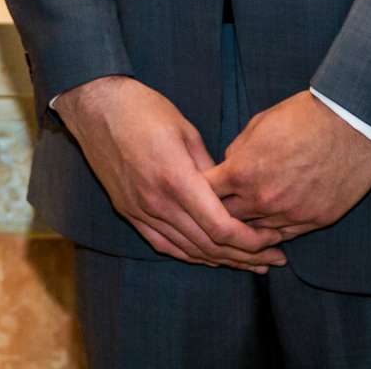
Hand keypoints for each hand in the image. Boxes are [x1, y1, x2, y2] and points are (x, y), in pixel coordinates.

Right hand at [53, 76, 284, 271]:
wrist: (95, 106)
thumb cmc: (143, 109)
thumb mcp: (186, 130)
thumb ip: (210, 169)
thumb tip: (231, 195)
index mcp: (175, 179)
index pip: (221, 228)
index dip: (251, 241)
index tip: (274, 238)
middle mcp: (157, 202)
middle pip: (208, 245)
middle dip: (247, 256)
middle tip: (275, 257)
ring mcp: (140, 210)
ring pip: (188, 250)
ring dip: (223, 261)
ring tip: (252, 264)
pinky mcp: (129, 212)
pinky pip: (164, 245)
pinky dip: (191, 255)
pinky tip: (211, 258)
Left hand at [207, 91, 370, 239]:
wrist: (349, 124)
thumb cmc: (302, 118)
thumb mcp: (258, 125)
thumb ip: (238, 151)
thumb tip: (230, 166)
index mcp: (242, 172)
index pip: (206, 194)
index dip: (199, 193)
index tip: (200, 191)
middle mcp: (262, 199)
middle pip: (227, 219)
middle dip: (220, 214)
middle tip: (219, 212)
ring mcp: (290, 214)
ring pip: (256, 233)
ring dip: (249, 226)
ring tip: (243, 223)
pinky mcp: (315, 221)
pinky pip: (286, 235)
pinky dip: (275, 231)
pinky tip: (270, 227)